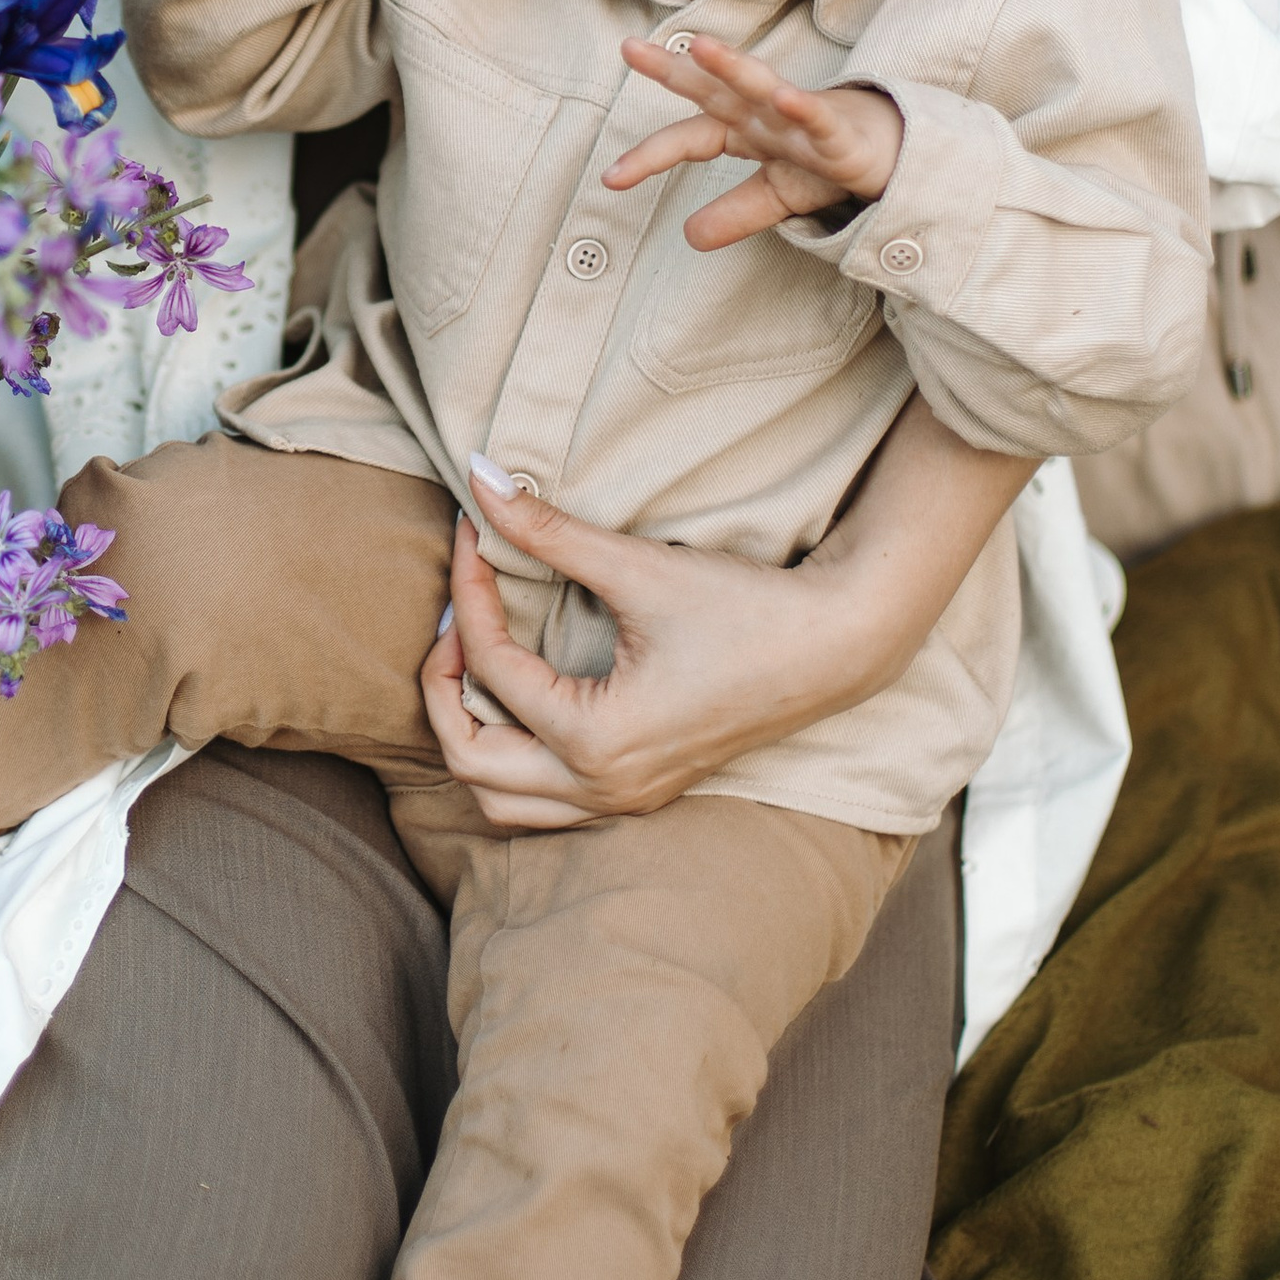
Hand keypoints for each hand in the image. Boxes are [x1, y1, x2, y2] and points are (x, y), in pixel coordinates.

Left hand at [418, 471, 871, 829]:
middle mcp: (603, 787)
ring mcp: (623, 800)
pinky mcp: (642, 793)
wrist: (835, 646)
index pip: (491, 669)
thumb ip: (550, 531)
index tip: (472, 534)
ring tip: (477, 662)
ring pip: (502, 802)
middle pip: (471, 763)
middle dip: (444, 687)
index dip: (468, 593)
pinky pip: (545, 801)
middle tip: (453, 618)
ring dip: (475, 737)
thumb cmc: (745, 609)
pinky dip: (514, 759)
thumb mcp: (639, 568)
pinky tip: (522, 696)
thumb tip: (479, 477)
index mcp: (597, 740)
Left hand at [606, 34, 900, 250]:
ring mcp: (801, 118)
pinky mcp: (839, 133)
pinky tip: (784, 97)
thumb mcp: (776, 195)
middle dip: (674, 70)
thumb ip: (734, 212)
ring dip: (732, 67)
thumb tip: (689, 238)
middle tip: (629, 49)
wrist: (894, 157)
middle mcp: (766, 115)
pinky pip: (817, 118)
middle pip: (714, 91)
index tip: (610, 177)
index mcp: (746, 130)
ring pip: (762, 88)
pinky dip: (801, 107)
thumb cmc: (829, 163)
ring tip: (701, 47)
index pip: (690, 137)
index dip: (650, 154)